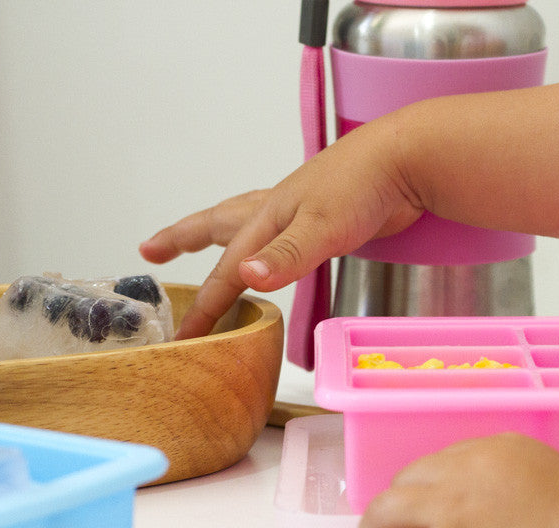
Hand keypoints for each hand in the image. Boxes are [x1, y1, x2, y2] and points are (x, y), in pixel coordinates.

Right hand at [140, 119, 426, 338]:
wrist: (407, 159)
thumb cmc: (364, 186)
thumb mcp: (322, 227)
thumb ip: (285, 257)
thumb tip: (245, 279)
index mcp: (268, 217)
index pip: (227, 271)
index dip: (205, 306)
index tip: (185, 337)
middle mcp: (276, 212)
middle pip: (218, 226)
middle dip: (183, 240)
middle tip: (151, 249)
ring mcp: (299, 213)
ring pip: (245, 225)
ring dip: (218, 235)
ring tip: (201, 243)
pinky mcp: (323, 219)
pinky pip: (276, 234)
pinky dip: (262, 243)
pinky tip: (270, 252)